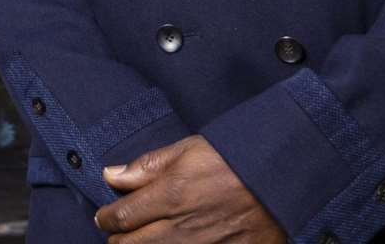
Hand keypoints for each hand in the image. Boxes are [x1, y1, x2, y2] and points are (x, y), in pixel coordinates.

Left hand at [95, 135, 283, 242]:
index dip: (106, 219)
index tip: (104, 218)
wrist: (280, 179)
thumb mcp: (188, 149)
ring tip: (139, 243)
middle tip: (117, 235)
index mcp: (170, 195)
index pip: (121, 217)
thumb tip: (110, 175)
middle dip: (118, 240)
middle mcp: (181, 228)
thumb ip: (147, 166)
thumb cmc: (234, 159)